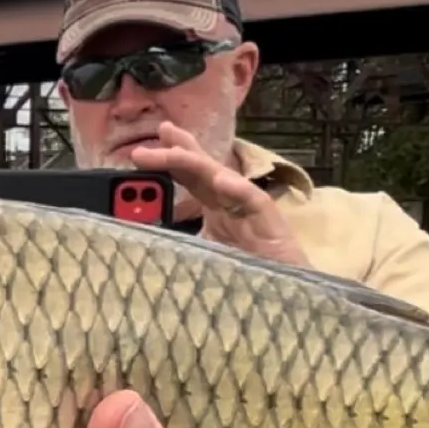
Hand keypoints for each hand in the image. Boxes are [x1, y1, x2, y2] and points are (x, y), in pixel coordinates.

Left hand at [127, 122, 311, 265]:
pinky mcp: (270, 222)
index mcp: (215, 208)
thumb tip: (144, 245)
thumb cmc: (248, 276)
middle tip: (161, 131)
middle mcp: (230, 203)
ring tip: (175, 151)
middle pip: (202, 169)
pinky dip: (237, 189)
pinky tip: (220, 180)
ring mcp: (250, 210)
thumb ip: (181, 247)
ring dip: (198, 162)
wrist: (285, 296)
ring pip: (223, 178)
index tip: (143, 151)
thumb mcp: (205, 259)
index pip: (190, 178)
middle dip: (180, 149)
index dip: (169, 161)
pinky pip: (253, 200)